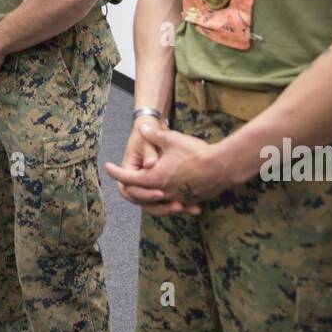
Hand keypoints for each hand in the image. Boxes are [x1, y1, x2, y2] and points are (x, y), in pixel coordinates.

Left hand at [105, 123, 229, 215]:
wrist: (223, 166)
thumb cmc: (195, 152)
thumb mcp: (171, 139)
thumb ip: (154, 135)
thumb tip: (143, 127)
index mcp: (155, 178)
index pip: (128, 178)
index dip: (116, 172)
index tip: (108, 167)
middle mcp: (164, 192)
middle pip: (139, 195)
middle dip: (130, 187)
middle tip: (125, 178)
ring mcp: (177, 198)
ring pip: (156, 204)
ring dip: (148, 198)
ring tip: (145, 189)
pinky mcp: (190, 200)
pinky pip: (174, 204)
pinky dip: (168, 201)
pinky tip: (170, 196)